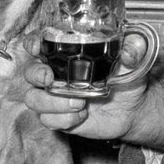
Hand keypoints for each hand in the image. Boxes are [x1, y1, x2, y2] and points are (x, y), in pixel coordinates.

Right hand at [19, 32, 163, 148]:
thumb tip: (133, 48)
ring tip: (79, 102)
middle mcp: (55, 74)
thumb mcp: (133, 62)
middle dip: (36, 74)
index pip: (38, 43)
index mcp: (66, 53)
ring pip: (34, 99)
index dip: (31, 43)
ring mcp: (55, 97)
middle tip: (50, 78)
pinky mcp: (59, 117)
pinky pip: (48, 120)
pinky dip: (63, 119)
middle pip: (29, 72)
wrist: (133, 108)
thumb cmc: (127, 78)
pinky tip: (82, 115)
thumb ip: (134, 51)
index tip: (36, 47)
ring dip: (51, 102)